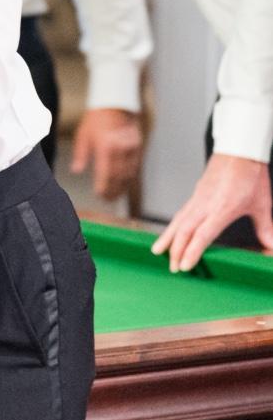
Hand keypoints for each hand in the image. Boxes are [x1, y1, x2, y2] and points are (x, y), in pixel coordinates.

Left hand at [71, 108, 142, 200]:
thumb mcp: (83, 136)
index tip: (100, 195)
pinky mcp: (138, 147)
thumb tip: (76, 171)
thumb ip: (80, 155)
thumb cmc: (95, 120)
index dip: (104, 186)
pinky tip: (124, 184)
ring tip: (115, 196)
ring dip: (123, 187)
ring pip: (129, 173)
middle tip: (107, 200)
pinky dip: (129, 177)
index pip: (106, 172)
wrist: (115, 105)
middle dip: (113, 190)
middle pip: (119, 176)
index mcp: (106, 146)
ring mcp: (132, 148)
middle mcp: (121, 148)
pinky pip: (135, 166)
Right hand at [152, 153, 272, 271]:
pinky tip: (170, 233)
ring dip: (168, 239)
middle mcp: (205, 205)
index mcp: (222, 209)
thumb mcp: (262, 203)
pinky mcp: (195, 194)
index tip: (184, 266)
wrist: (238, 150)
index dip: (192, 251)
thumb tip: (271, 248)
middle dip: (176, 251)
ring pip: (177, 222)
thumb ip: (265, 227)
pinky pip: (180, 213)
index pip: (202, 235)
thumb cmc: (250, 175)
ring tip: (157, 252)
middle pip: (184, 231)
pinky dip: (172, 226)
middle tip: (173, 268)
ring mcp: (197, 199)